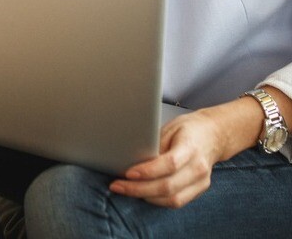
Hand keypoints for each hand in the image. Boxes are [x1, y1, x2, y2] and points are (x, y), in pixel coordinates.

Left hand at [110, 109, 226, 207]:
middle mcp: (199, 168)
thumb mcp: (169, 128)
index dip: (148, 171)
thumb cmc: (188, 129)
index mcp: (191, 148)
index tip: (128, 172)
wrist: (213, 135)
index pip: (170, 164)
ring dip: (146, 197)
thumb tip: (132, 158)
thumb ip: (155, 145)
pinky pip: (178, 201)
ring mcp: (201, 182)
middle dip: (140, 189)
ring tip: (125, 190)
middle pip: (169, 186)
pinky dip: (158, 200)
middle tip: (118, 185)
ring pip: (173, 199)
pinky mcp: (199, 190)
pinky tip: (142, 194)